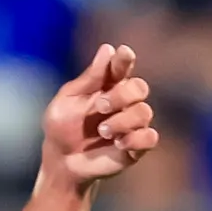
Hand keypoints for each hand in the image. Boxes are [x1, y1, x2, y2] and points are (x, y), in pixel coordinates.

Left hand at [39, 43, 157, 191]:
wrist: (61, 162)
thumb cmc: (62, 127)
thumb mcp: (68, 101)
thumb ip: (89, 78)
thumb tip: (107, 48)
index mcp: (107, 85)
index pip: (122, 66)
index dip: (125, 59)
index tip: (124, 53)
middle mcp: (124, 102)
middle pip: (139, 87)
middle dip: (122, 95)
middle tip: (101, 106)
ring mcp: (132, 124)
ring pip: (144, 112)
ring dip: (122, 120)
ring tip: (102, 131)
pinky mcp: (137, 146)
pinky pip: (150, 137)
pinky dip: (136, 138)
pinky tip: (119, 143)